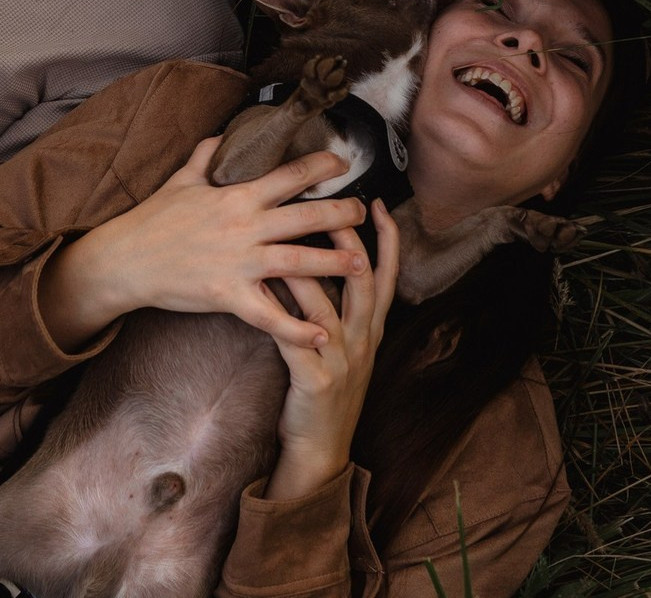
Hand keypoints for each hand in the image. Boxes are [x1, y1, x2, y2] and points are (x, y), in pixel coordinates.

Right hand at [40, 137, 375, 351]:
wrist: (125, 260)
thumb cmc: (152, 219)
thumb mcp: (179, 181)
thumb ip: (204, 157)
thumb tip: (219, 136)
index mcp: (236, 196)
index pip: (287, 175)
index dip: (318, 167)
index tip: (342, 164)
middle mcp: (244, 226)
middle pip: (304, 217)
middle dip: (340, 214)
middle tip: (364, 213)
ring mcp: (238, 262)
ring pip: (297, 261)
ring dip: (334, 263)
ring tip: (363, 266)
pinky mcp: (228, 295)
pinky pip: (269, 315)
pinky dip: (297, 327)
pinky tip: (321, 334)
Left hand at [264, 199, 399, 499]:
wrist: (319, 449)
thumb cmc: (322, 386)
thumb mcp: (344, 345)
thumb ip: (340, 305)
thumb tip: (324, 256)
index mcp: (370, 329)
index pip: (386, 275)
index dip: (387, 239)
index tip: (377, 202)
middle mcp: (362, 341)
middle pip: (363, 281)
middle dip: (351, 242)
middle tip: (336, 207)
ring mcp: (342, 361)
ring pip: (327, 305)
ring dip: (308, 271)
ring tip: (286, 239)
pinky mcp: (316, 381)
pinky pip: (296, 339)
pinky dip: (281, 315)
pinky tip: (263, 293)